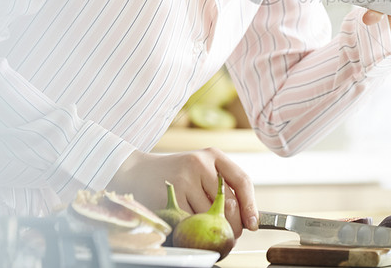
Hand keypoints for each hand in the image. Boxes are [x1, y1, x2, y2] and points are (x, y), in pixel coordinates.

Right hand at [106, 148, 257, 236]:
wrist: (137, 172)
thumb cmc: (176, 174)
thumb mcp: (202, 170)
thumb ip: (222, 187)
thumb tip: (246, 219)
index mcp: (213, 155)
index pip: (242, 181)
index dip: (251, 206)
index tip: (253, 224)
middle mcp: (200, 164)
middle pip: (228, 204)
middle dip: (232, 226)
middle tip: (230, 235)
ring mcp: (184, 179)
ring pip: (209, 217)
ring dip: (211, 232)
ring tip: (206, 231)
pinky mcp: (169, 196)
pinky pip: (190, 223)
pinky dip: (193, 232)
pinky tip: (190, 230)